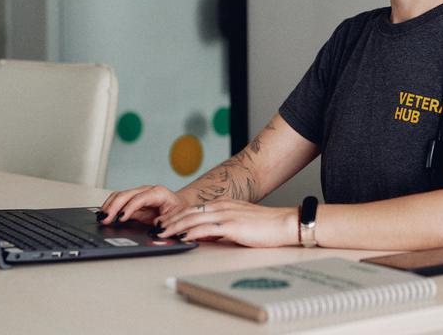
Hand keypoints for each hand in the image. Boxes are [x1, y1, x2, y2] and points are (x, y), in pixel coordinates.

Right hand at [99, 185, 188, 225]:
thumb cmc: (178, 210)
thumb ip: (167, 221)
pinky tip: (104, 214)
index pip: (139, 198)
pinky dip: (110, 206)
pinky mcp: (132, 201)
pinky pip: (118, 201)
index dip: (129, 208)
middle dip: (114, 206)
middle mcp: (146, 191)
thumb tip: (157, 226)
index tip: (121, 218)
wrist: (179, 205)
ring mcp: (138, 195)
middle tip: (105, 218)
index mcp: (158, 193)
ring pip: (119, 196)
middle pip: (126, 195)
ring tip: (102, 217)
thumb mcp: (177, 217)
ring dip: (109, 205)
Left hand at [157, 200, 298, 247]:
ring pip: (193, 218)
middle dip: (171, 220)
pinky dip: (190, 232)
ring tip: (163, 233)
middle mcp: (222, 207)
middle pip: (189, 212)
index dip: (177, 215)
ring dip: (175, 226)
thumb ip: (223, 225)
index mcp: (224, 205)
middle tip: (157, 227)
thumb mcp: (240, 221)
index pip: (194, 209)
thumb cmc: (266, 225)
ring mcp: (226, 215)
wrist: (285, 223)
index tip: (165, 222)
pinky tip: (182, 237)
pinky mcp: (231, 225)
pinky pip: (205, 228)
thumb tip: (208, 234)